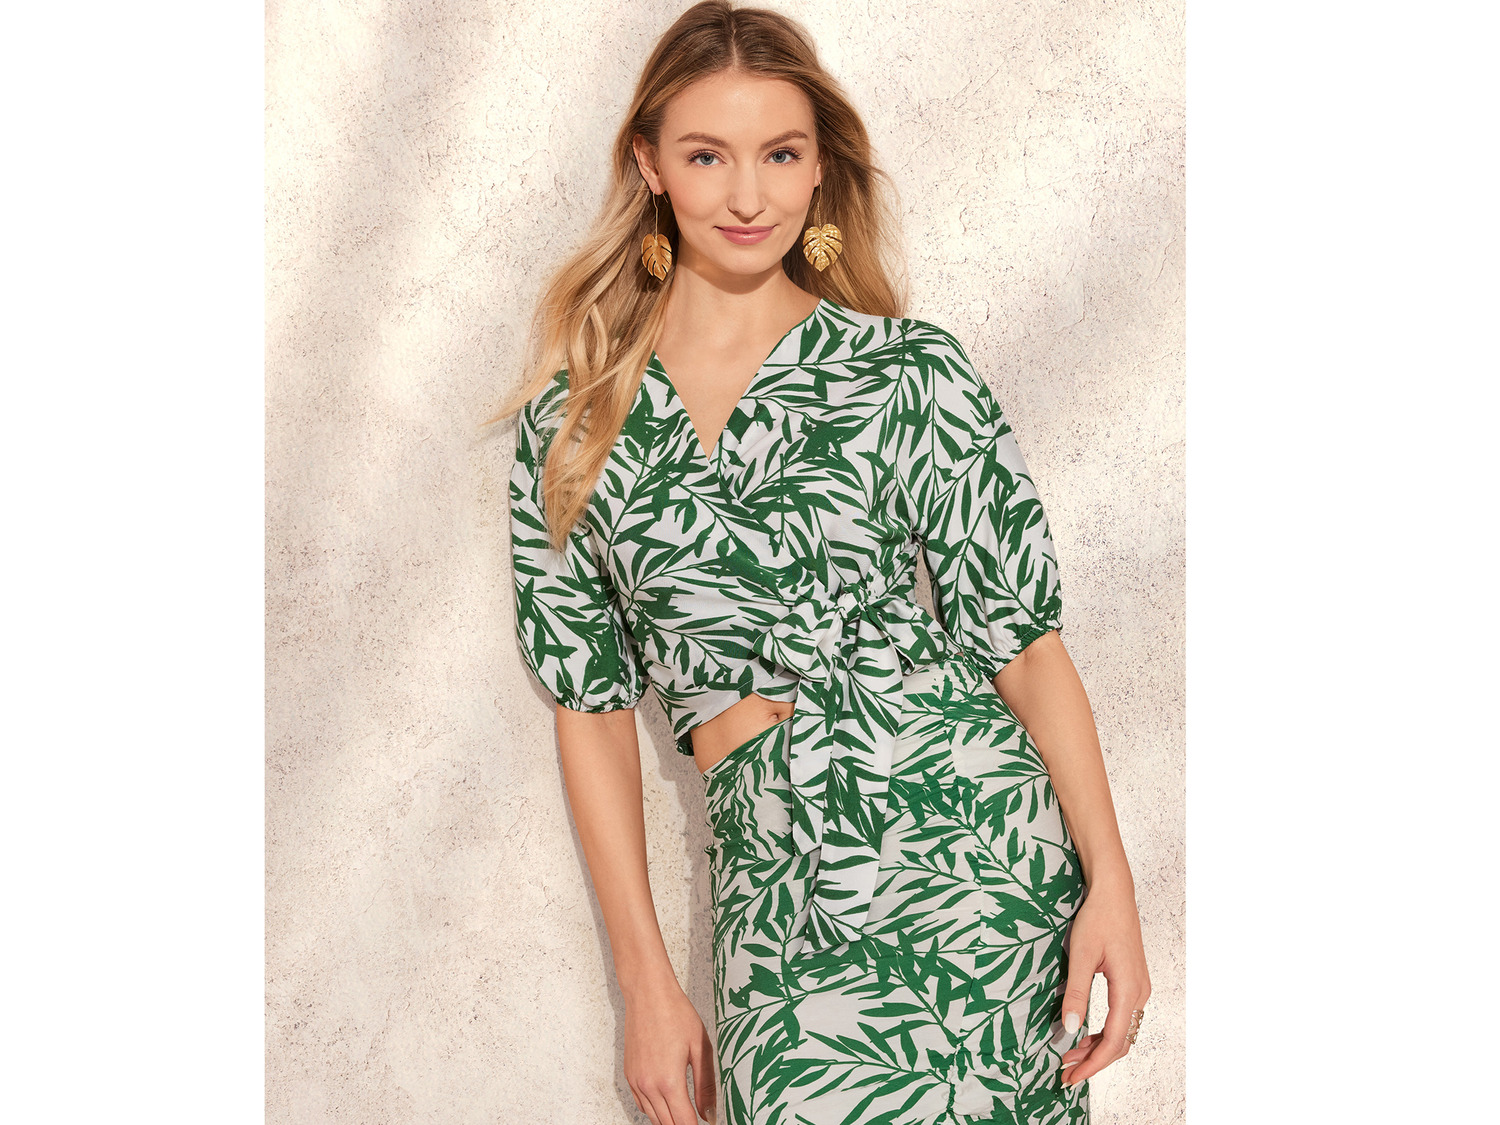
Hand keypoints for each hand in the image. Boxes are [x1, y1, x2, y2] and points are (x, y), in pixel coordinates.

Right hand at [623, 981, 715, 1124]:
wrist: (648, 994)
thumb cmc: (675, 1013)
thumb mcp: (700, 1048)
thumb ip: (706, 1086)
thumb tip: (710, 1114)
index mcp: (669, 1081)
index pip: (685, 1122)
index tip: (708, 1124)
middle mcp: (648, 1085)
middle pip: (668, 1124)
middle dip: (684, 1124)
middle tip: (698, 1118)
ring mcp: (636, 1081)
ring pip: (653, 1117)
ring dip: (669, 1120)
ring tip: (685, 1113)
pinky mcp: (629, 1075)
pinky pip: (641, 1104)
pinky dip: (654, 1110)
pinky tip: (666, 1102)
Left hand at [1057, 877, 1150, 1088]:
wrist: (1114, 893)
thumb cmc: (1098, 919)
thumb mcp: (1081, 955)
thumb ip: (1077, 993)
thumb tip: (1071, 1029)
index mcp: (1128, 989)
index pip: (1113, 1040)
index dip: (1092, 1063)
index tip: (1071, 1076)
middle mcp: (1139, 993)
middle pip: (1120, 1041)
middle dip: (1093, 1060)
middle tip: (1065, 1072)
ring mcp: (1138, 988)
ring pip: (1121, 1031)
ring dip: (1097, 1047)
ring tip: (1069, 1056)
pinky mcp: (1133, 982)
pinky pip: (1121, 1018)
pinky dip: (1103, 1032)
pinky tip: (1084, 1034)